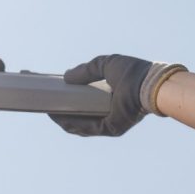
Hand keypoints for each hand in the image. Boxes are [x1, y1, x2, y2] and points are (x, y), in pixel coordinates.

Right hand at [50, 54, 169, 136]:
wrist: (148, 83)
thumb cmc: (133, 72)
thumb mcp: (105, 64)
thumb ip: (86, 70)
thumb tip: (66, 77)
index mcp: (111, 95)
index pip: (86, 100)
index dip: (70, 97)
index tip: (55, 92)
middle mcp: (111, 111)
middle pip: (81, 114)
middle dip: (63, 110)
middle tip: (46, 102)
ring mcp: (111, 122)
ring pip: (81, 124)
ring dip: (63, 118)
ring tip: (46, 109)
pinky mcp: (111, 128)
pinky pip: (87, 128)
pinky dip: (71, 123)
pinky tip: (57, 116)